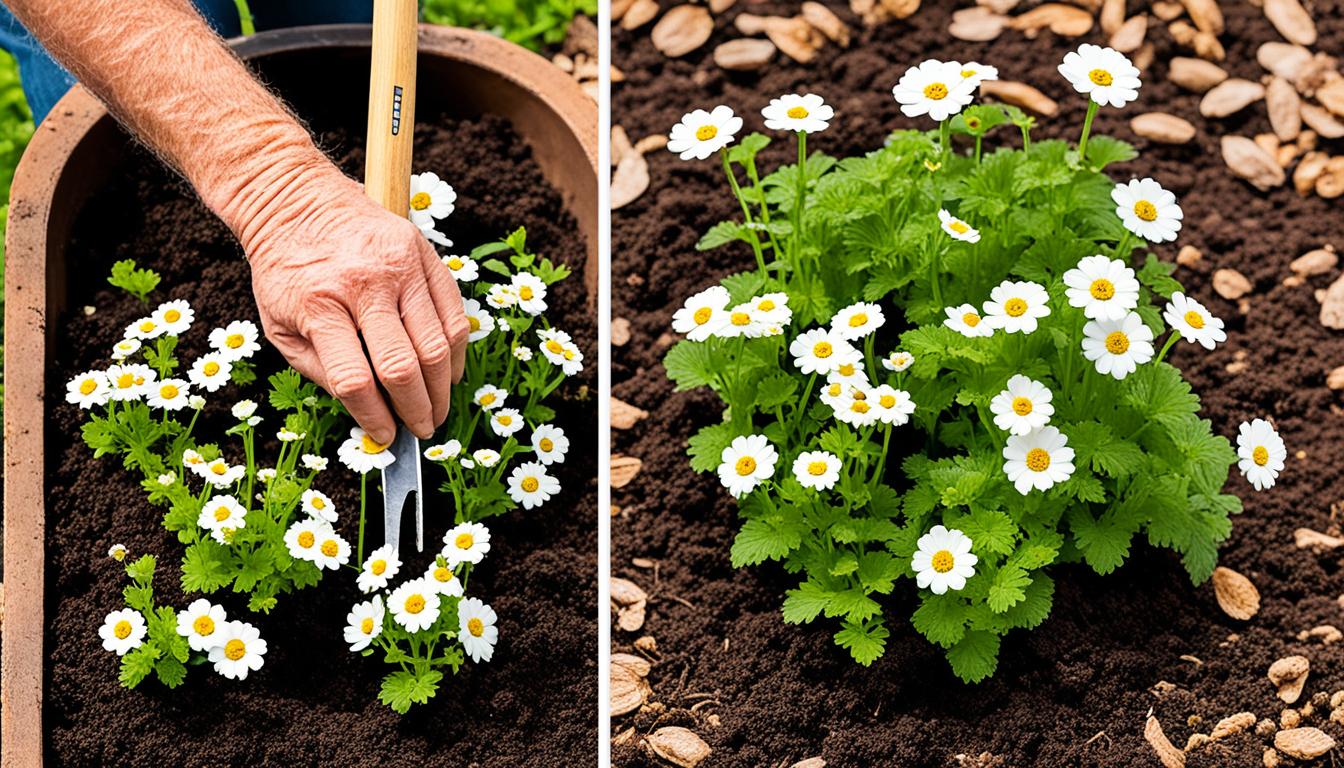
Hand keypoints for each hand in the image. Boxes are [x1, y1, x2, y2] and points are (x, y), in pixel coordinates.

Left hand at [242, 165, 468, 443]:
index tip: (385, 436)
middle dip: (417, 409)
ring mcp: (400, 266)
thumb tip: (365, 411)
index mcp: (318, 305)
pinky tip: (448, 372)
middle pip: (403, 365)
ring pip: (437, 344)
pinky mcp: (424, 254)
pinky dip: (456, 352)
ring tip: (437, 408)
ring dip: (442, 387)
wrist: (295, 199)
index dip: (374, 416)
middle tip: (422, 431)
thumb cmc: (284, 269)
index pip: (355, 378)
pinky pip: (453, 314)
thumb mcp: (278, 325)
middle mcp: (364, 284)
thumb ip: (320, 369)